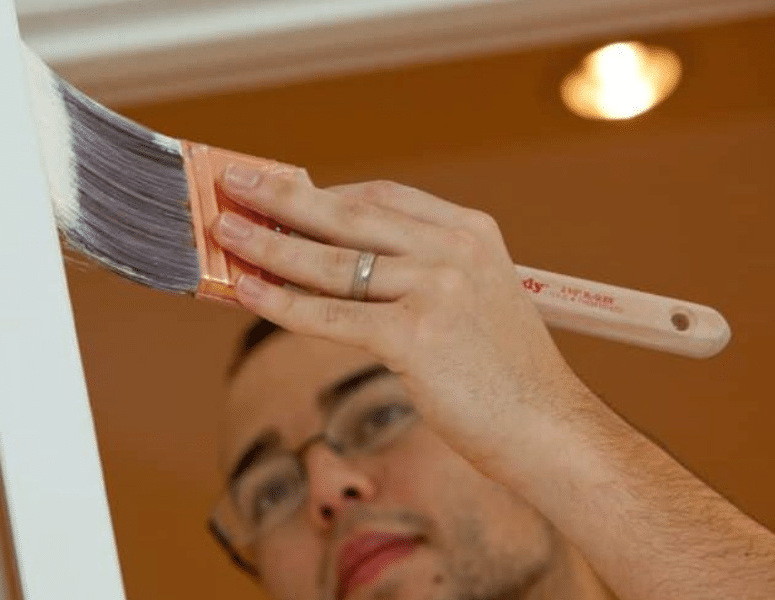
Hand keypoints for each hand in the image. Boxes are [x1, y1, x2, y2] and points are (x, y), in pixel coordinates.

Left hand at [212, 165, 596, 468]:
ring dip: (267, 244)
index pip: (380, 197)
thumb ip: (414, 275)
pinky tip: (246, 290)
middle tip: (233, 182)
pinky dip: (280, 302)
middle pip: (348, 214)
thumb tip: (324, 266)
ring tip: (223, 231)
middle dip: (282, 196)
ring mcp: (437, 288)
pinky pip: (330, 315)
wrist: (551, 431)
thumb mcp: (470, 303)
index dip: (321, 192)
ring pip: (330, 262)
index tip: (277, 187)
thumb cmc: (503, 377)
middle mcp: (454, 250)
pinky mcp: (417, 335)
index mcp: (470, 233)